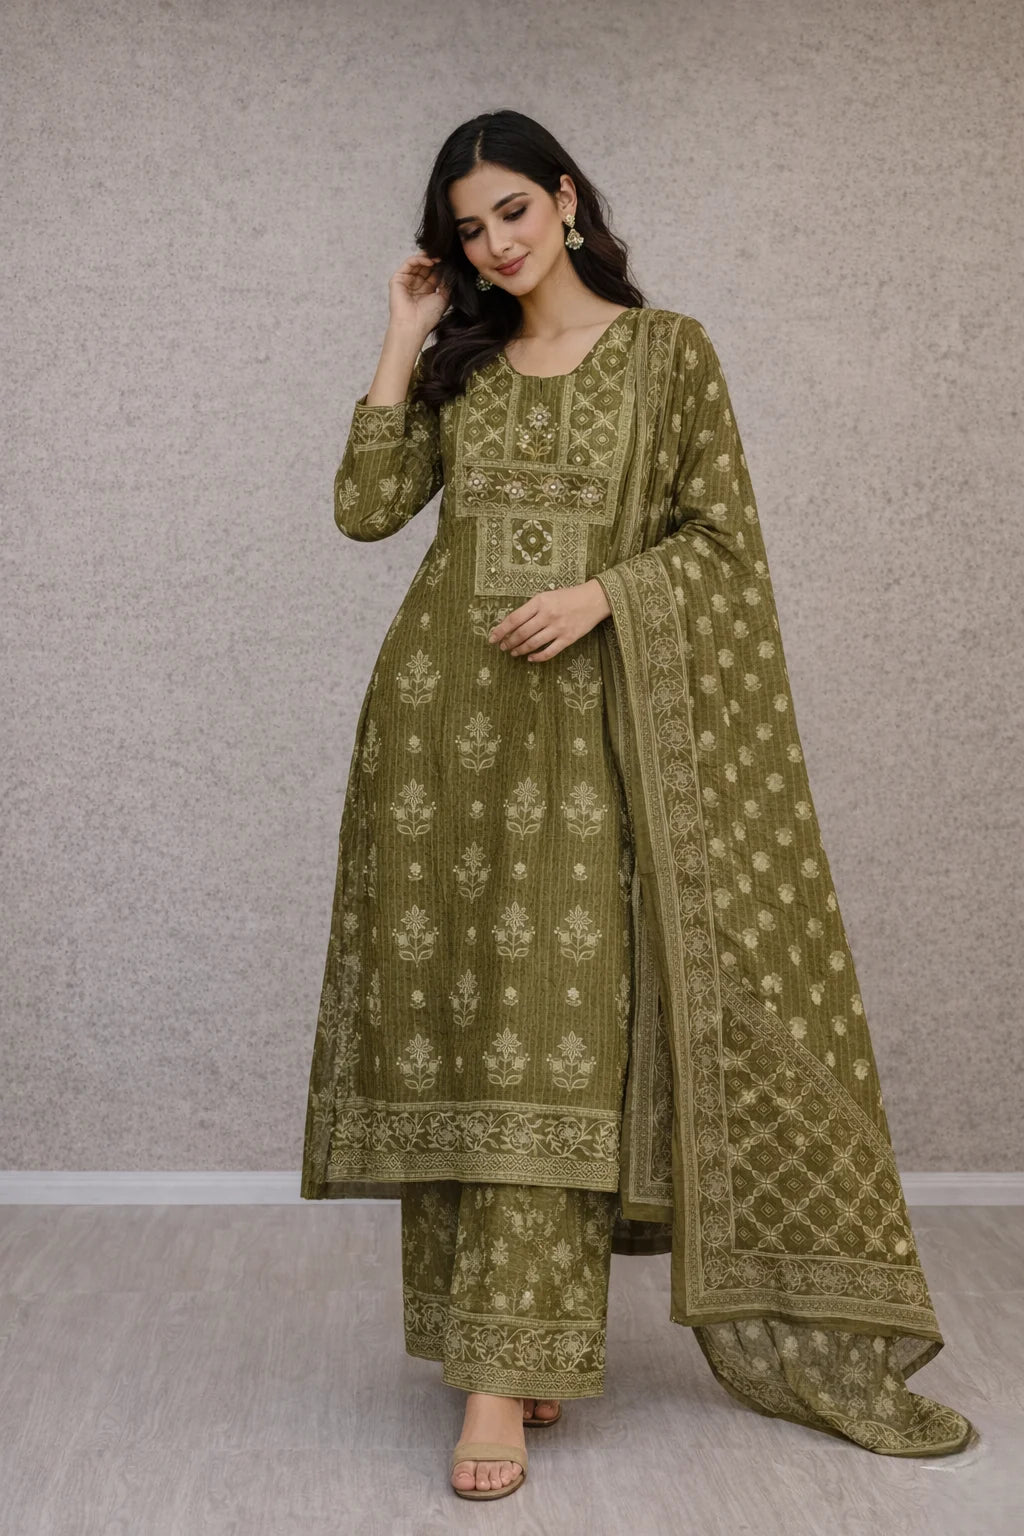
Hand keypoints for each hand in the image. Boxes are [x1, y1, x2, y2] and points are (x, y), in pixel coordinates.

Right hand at [387, 250, 450, 341]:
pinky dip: (419, 259)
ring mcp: (406, 282)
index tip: (451, 261)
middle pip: (426, 266)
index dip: (442, 266)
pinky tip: (430, 260)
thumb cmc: (427, 317)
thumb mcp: (443, 298)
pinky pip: (409, 263)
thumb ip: (447, 283)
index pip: (434, 273)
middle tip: (446, 256)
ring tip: (439, 257)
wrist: (413, 326)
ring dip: (428, 258)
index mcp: (427, 291)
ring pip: (418, 263)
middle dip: (435, 260)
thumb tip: (450, 270)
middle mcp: (416, 285)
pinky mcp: (398, 279)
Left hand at [488, 579, 611, 661]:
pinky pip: (549, 652)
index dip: (500, 630)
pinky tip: (530, 658)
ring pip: (533, 644)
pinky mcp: (568, 638)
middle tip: (503, 647)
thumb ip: (531, 608)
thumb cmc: (568, 596)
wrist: (594, 599)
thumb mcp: (547, 596)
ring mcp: (558, 628)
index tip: (492, 638)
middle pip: (521, 633)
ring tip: (513, 652)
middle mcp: (547, 615)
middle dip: (509, 642)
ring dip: (520, 650)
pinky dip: (537, 657)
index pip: (514, 619)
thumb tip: (513, 624)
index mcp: (540, 602)